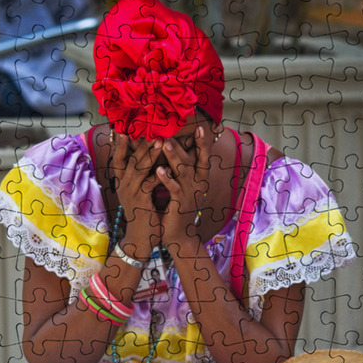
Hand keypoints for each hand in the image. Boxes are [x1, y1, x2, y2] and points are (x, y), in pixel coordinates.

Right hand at [109, 133, 161, 258]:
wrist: (141, 239)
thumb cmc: (143, 213)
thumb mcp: (138, 193)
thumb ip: (141, 176)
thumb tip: (147, 158)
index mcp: (122, 182)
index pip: (118, 158)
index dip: (120, 143)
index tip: (124, 128)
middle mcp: (123, 186)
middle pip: (129, 159)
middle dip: (140, 144)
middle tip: (151, 129)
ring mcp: (130, 193)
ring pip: (138, 169)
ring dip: (150, 154)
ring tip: (160, 141)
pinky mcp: (140, 202)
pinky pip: (149, 184)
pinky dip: (158, 175)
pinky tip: (168, 166)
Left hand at [153, 124, 211, 253]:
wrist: (178, 235)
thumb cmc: (178, 208)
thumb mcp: (182, 186)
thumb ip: (180, 169)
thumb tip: (174, 148)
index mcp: (200, 179)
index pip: (204, 157)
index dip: (203, 143)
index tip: (201, 128)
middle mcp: (198, 185)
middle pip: (193, 160)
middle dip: (184, 144)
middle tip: (175, 129)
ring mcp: (190, 194)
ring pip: (182, 171)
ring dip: (174, 156)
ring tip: (164, 142)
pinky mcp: (180, 204)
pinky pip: (173, 188)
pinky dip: (167, 178)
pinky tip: (159, 169)